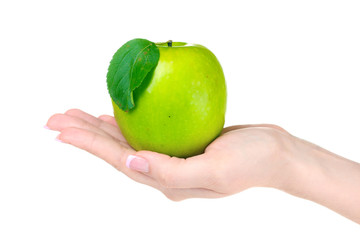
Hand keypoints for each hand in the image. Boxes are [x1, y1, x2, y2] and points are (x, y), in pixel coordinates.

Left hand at [46, 109, 291, 200]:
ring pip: (129, 142)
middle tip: (57, 119)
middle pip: (117, 152)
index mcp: (168, 182)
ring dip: (101, 130)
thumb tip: (131, 163)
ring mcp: (173, 158)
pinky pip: (146, 133)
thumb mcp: (215, 170)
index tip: (62, 129)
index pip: (120, 161)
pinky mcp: (182, 144)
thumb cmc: (252, 161)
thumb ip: (171, 172)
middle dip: (86, 135)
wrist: (276, 153)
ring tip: (77, 116)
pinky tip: (115, 117)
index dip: (90, 145)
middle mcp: (165, 173)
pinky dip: (127, 125)